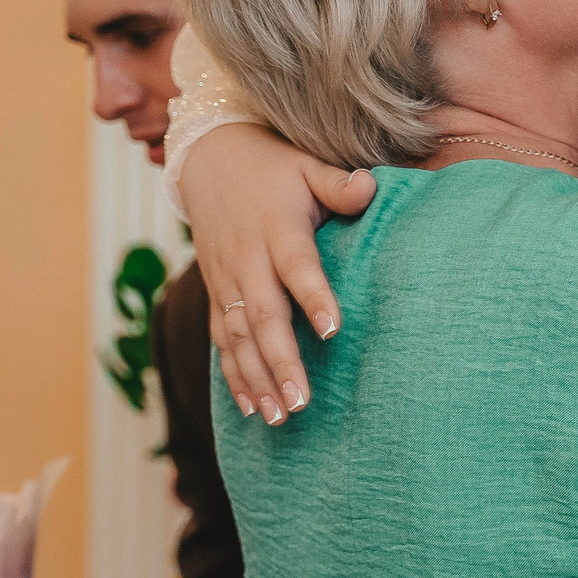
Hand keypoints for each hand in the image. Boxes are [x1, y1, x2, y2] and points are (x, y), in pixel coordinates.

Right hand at [183, 123, 377, 425]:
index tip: (333, 329)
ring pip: (238, 337)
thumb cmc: (272, 167)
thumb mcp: (306, 165)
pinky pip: (221, 340)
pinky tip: (252, 408)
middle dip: (281, 360)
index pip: (296, 266)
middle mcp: (247, 260)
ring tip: (280, 417)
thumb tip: (369, 187)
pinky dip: (233, 375)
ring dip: (257, 378)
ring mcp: (226, 281)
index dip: (314, 296)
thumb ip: (338, 183)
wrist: (208, 160)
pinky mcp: (216, 294)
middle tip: (301, 401)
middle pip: (263, 316)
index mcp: (276, 228)